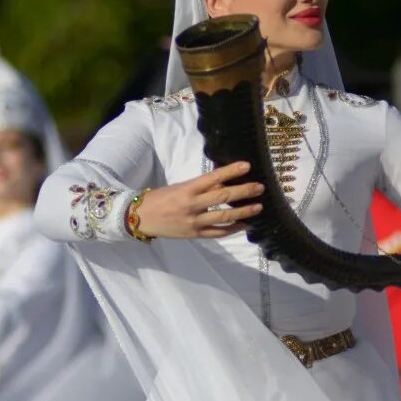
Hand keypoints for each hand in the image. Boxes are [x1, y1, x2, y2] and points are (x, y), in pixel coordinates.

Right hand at [137, 161, 264, 238]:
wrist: (141, 218)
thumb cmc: (161, 198)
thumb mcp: (180, 187)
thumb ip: (201, 186)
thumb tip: (224, 182)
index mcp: (187, 189)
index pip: (213, 177)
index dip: (231, 171)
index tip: (247, 166)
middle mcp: (192, 205)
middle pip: (223, 197)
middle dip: (244, 192)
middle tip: (260, 187)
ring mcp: (194, 221)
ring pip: (224, 217)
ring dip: (243, 212)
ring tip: (258, 206)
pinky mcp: (195, 234)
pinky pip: (218, 232)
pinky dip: (232, 229)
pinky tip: (244, 224)